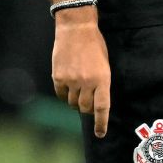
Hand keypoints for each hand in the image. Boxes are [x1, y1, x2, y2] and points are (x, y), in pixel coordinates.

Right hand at [51, 8, 111, 137]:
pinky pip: (60, 94)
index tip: (100, 134)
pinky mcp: (58, 77)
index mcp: (102, 78)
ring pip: (72, 103)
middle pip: (85, 108)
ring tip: (78, 86)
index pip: (102, 107)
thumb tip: (95, 103)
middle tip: (87, 102)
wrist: (76, 28)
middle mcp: (87, 82)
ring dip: (75, 100)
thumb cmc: (94, 45)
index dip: (101, 123)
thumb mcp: (104, 64)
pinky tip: (67, 83)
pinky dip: (64, 93)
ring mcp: (71, 80)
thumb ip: (101, 83)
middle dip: (87, 109)